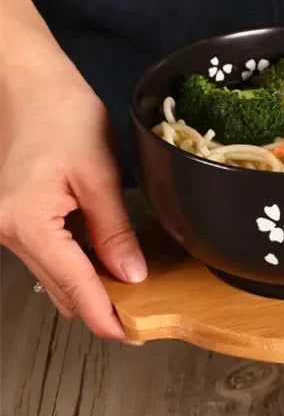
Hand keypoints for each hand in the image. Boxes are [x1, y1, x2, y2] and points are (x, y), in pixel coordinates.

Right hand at [0, 59, 146, 339]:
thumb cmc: (58, 112)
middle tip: (138, 322)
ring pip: (53, 274)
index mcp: (27, 223)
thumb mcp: (98, 174)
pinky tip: (105, 263)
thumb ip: (114, 231)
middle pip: (60, 288)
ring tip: (129, 295)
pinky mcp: (14, 216)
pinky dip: (76, 265)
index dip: (105, 315)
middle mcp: (8, 230)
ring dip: (88, 287)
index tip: (130, 336)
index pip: (74, 285)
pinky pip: (48, 254)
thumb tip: (131, 276)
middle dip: (99, 308)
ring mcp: (7, 225)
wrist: (24, 79)